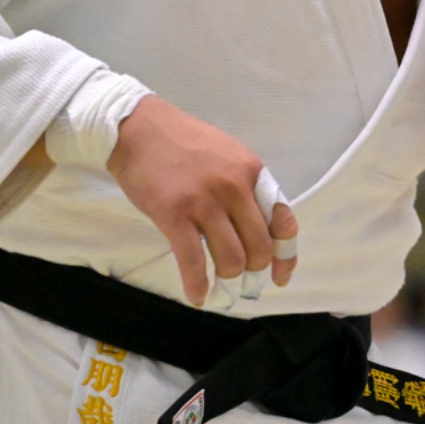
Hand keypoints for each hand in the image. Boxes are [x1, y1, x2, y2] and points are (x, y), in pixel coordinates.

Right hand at [110, 95, 297, 303]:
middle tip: (241, 279)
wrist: (138, 128)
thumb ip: (246, 187)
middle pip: (260, 247)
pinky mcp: (174, 215)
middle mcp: (235, 188)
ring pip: (232, 259)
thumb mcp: (228, 156)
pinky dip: (197, 285)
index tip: (280, 275)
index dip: (286, 255)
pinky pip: (193, 261)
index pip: (283, 221)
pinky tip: (197, 295)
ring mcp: (205, 202)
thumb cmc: (183, 143)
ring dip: (227, 278)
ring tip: (218, 284)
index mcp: (252, 172)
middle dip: (253, 271)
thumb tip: (259, 227)